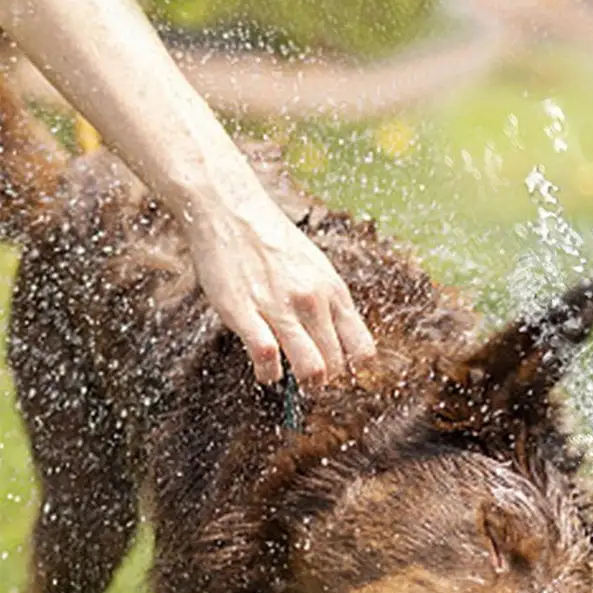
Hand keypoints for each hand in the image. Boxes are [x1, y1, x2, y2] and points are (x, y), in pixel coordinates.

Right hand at [181, 187, 376, 386]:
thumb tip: (338, 338)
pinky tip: (266, 371)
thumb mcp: (316, 268)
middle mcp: (313, 301)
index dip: (352, 367)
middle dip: (326, 379)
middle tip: (311, 380)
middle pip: (337, 365)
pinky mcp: (246, 312)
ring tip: (293, 381)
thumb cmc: (272, 241)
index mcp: (334, 291)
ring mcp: (280, 308)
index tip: (338, 369)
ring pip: (311, 368)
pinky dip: (269, 373)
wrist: (230, 209)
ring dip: (305, 383)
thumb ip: (328, 302)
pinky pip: (267, 357)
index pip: (362, 349)